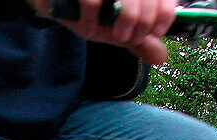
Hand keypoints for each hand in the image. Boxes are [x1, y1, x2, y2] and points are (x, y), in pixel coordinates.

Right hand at [28, 0, 176, 64]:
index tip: (155, 32)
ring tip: (116, 35)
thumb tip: (161, 56)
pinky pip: (93, 2)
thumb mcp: (114, 27)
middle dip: (143, 24)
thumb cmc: (85, 9)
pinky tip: (89, 29)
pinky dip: (93, 21)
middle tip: (130, 38)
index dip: (165, 15)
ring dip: (126, 20)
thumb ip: (138, 40)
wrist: (51, 1)